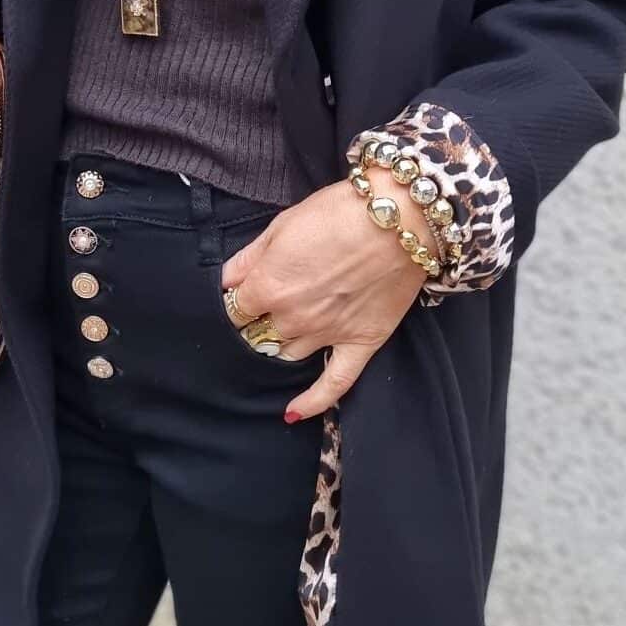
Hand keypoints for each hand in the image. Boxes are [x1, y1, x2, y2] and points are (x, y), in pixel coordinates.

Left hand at [221, 172, 437, 422]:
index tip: (240, 296)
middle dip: (256, 324)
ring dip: (279, 346)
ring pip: (286, 355)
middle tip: (264, 310)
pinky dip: (311, 402)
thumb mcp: (283, 224)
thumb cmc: (340, 212)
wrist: (399, 218)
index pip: (233, 310)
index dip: (235, 303)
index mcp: (268, 287)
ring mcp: (326, 334)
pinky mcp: (360, 343)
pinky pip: (333, 385)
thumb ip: (249, 258)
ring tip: (280, 334)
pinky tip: (292, 413)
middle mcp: (292, 318)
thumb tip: (225, 281)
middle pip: (258, 335)